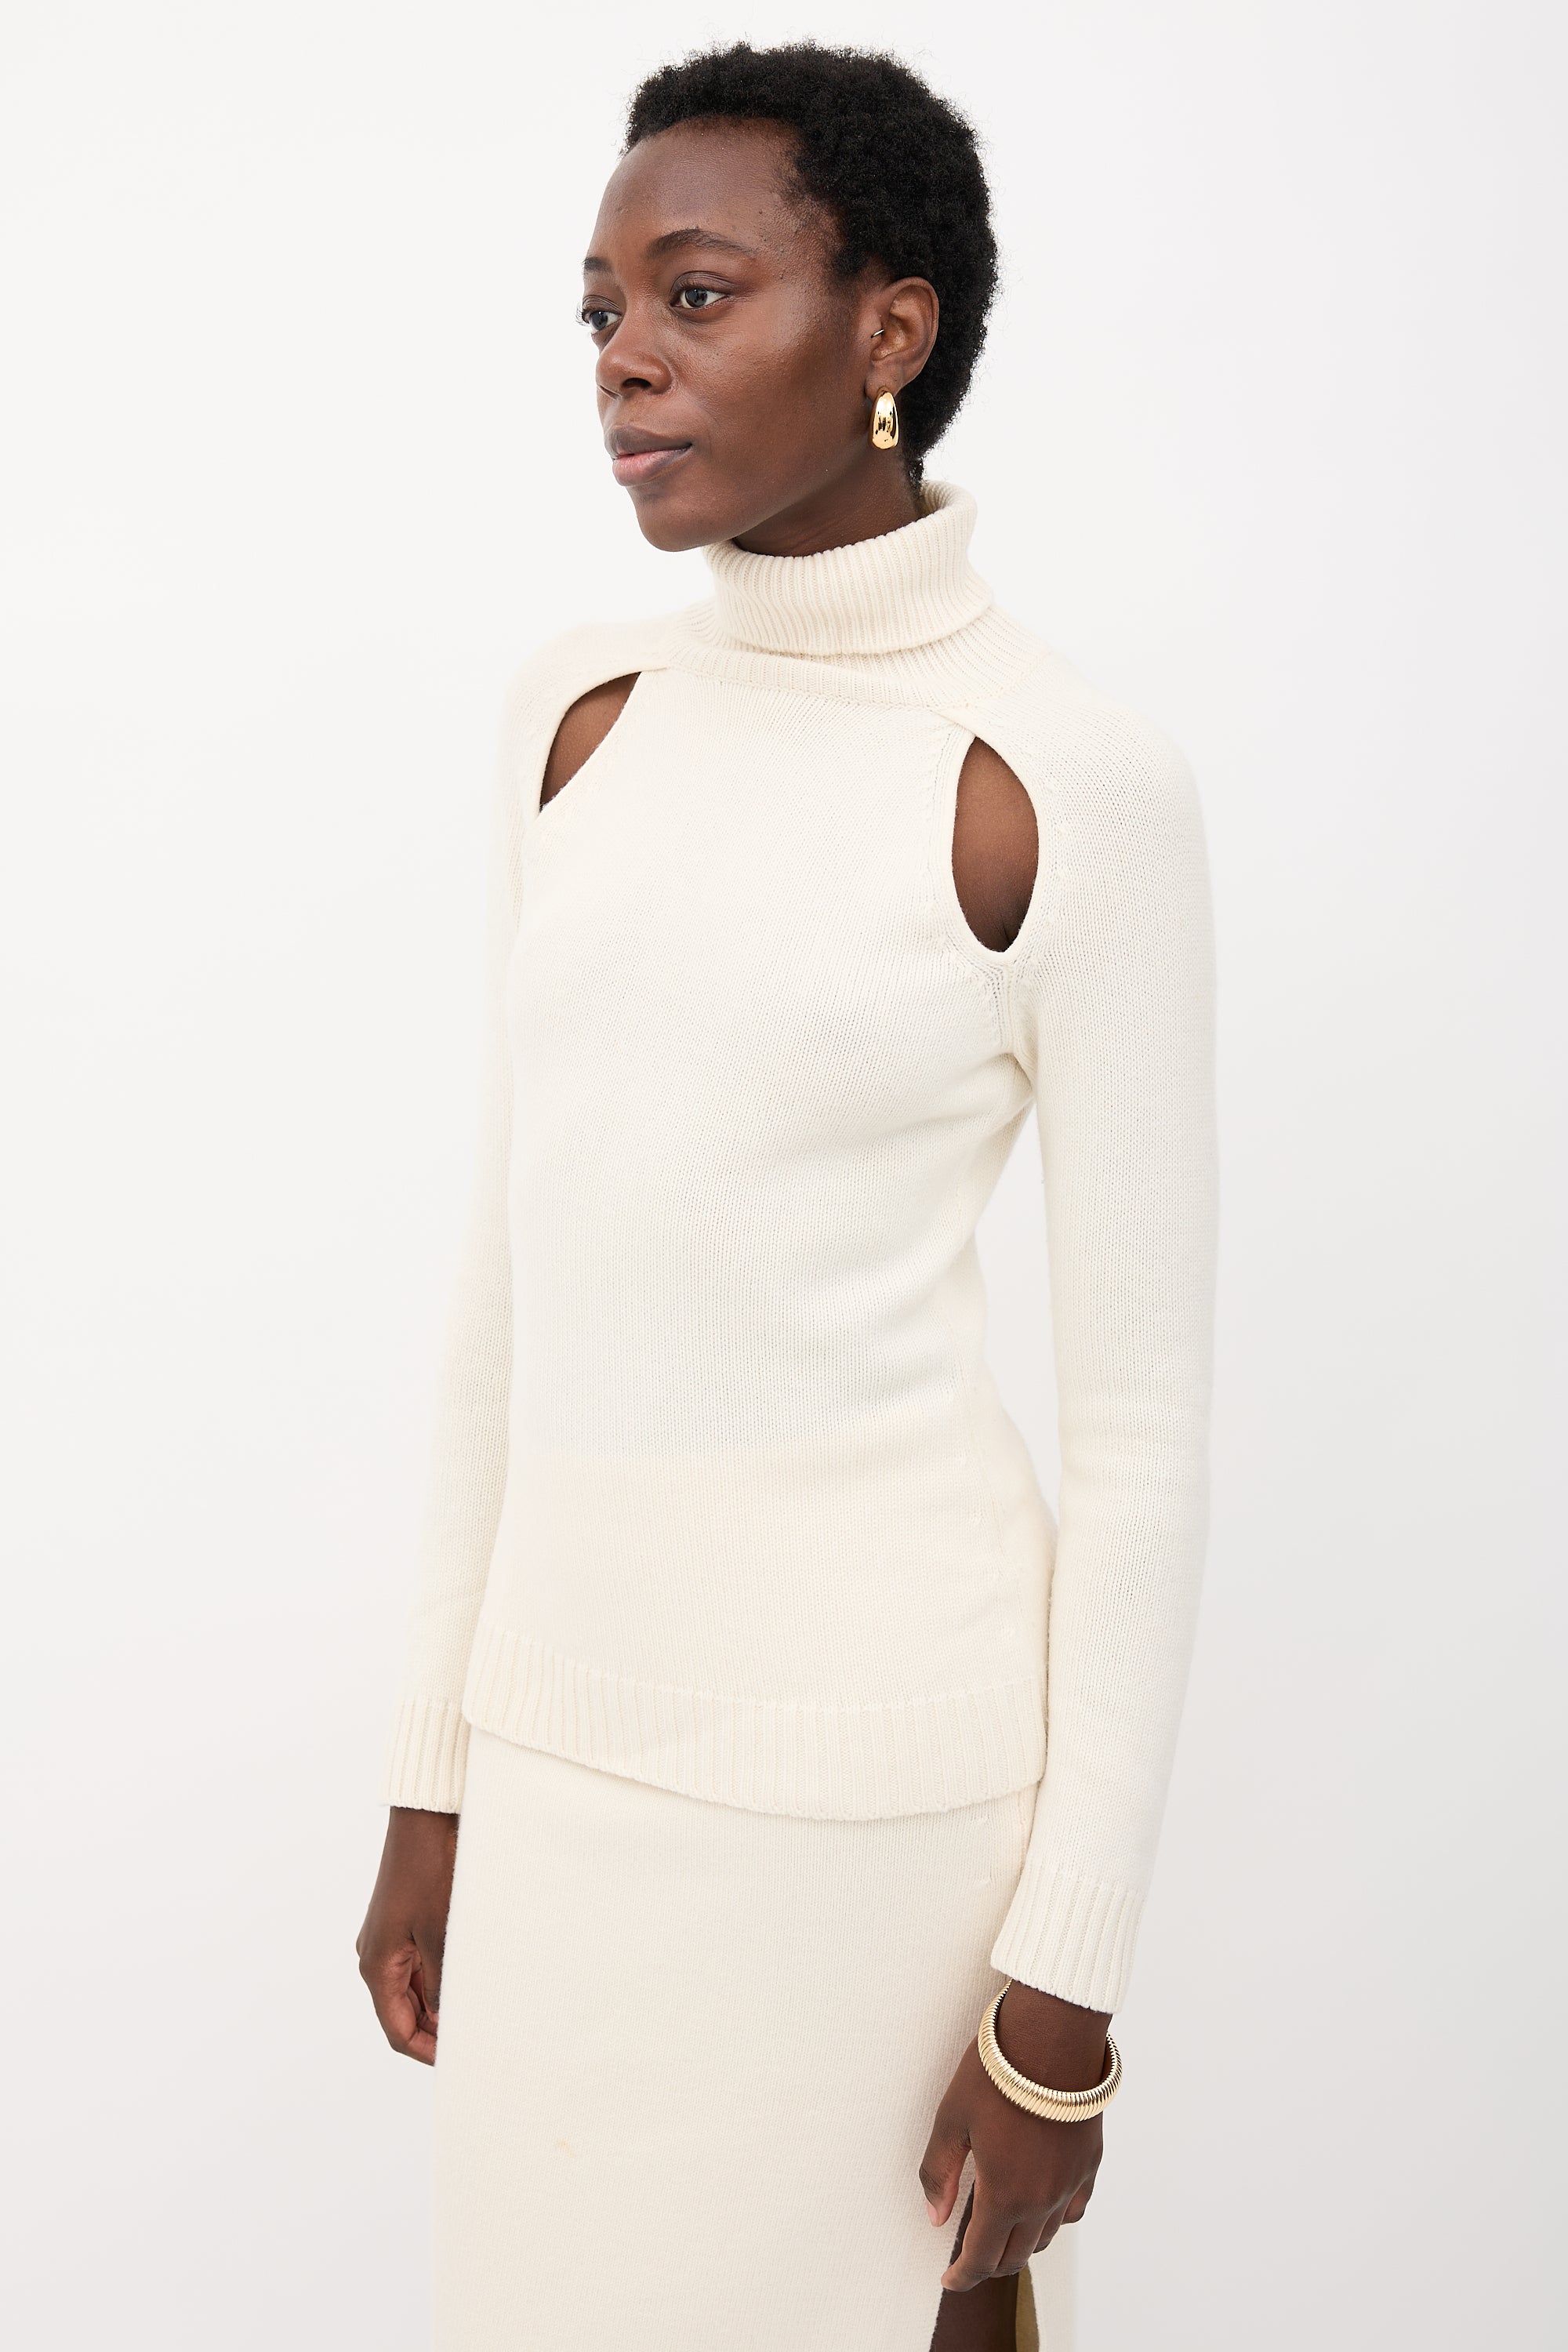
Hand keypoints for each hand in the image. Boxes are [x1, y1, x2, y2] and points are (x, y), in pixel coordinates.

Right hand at [356, 1806, 458, 2064]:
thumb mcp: (440, 1935)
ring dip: (440, 2003)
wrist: (424, 1818)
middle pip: (404, 2011)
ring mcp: (389, 1937)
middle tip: (475, 2038)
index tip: (460, 2060)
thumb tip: (446, 2019)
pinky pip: (419, 1962)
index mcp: (377, 1965)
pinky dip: (440, 1976)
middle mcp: (377, 1955)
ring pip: (414, 1988)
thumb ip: (441, 1983)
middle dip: (436, 2029)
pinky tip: (468, 1978)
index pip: (397, 2029)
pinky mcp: (403, 1920)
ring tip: (477, 2012)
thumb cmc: (430, 1871)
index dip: (426, 2051)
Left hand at [919, 1982, 1110, 2289]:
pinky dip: (1055, 2220)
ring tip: (1000, 2235)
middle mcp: (1042, 2199)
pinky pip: (1074, 2209)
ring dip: (1021, 2245)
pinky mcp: (1089, 2161)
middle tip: (969, 2260)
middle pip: (1016, 2255)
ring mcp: (1070, 2182)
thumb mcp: (951, 2119)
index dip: (962, 2275)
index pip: (982, 2257)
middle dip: (989, 2264)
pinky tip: (1041, 2208)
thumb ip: (940, 2173)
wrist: (1052, 2036)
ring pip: (1046, 2236)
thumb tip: (936, 2216)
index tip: (949, 2281)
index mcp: (1004, 2194)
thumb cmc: (997, 2072)